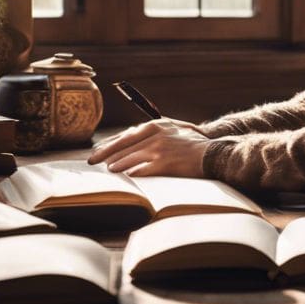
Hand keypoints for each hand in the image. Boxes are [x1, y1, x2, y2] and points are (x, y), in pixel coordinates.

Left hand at [87, 118, 210, 176]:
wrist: (212, 153)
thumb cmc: (193, 143)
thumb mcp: (173, 129)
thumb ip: (154, 132)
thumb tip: (132, 138)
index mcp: (156, 125)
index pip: (126, 134)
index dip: (110, 143)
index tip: (98, 150)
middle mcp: (156, 135)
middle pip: (124, 145)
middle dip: (105, 153)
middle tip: (92, 161)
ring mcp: (160, 149)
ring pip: (130, 157)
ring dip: (116, 164)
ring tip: (107, 170)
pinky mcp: (165, 163)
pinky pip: (143, 170)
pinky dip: (132, 174)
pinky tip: (125, 178)